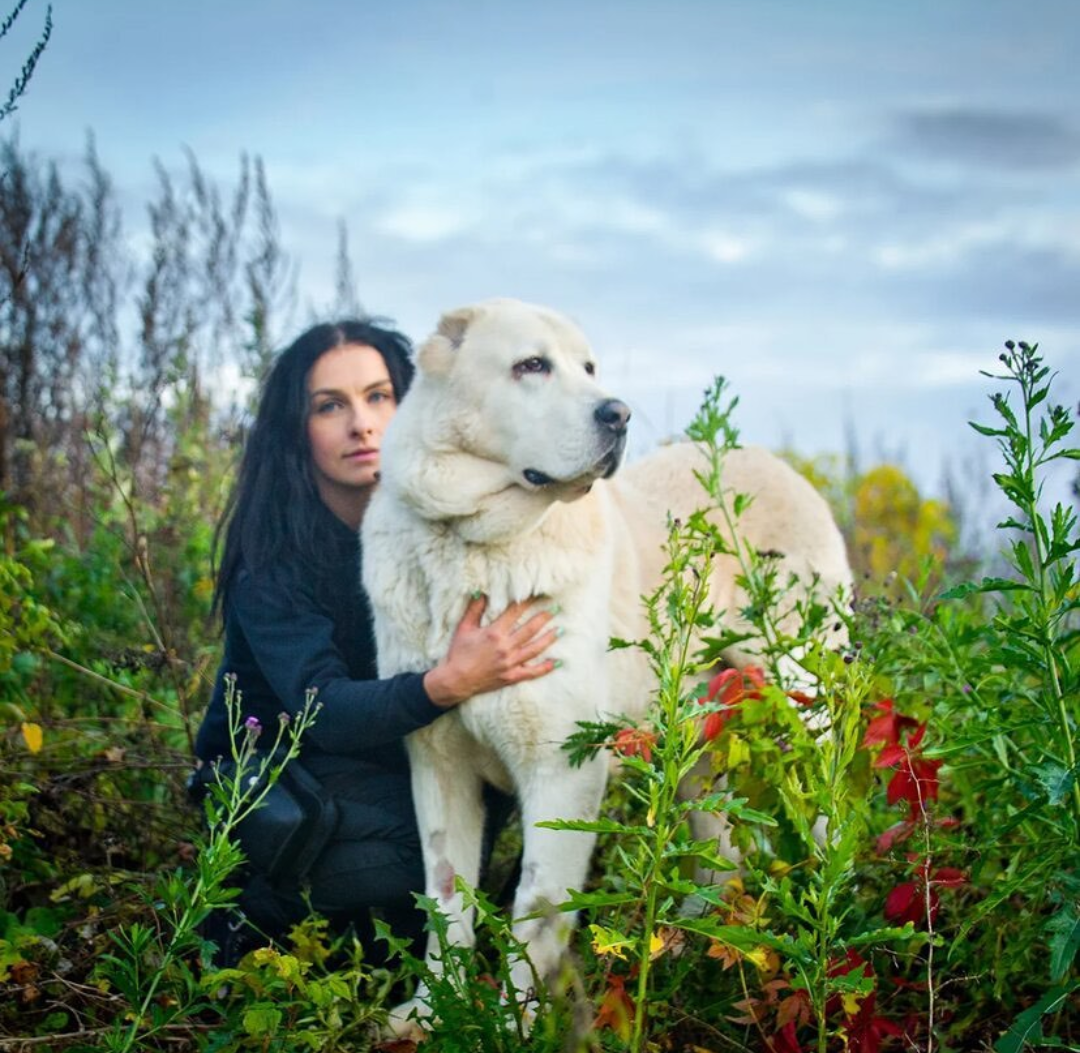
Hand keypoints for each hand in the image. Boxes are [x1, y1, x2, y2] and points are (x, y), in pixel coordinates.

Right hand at [422, 595, 558, 707]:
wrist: (455, 681)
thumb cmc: (458, 653)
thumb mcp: (464, 628)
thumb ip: (474, 610)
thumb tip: (481, 592)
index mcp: (494, 633)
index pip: (515, 612)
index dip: (527, 602)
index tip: (537, 594)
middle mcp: (505, 647)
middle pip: (530, 629)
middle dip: (544, 617)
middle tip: (556, 608)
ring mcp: (510, 663)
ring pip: (535, 648)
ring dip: (549, 638)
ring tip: (560, 629)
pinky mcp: (512, 676)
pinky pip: (532, 672)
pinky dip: (545, 668)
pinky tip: (556, 662)